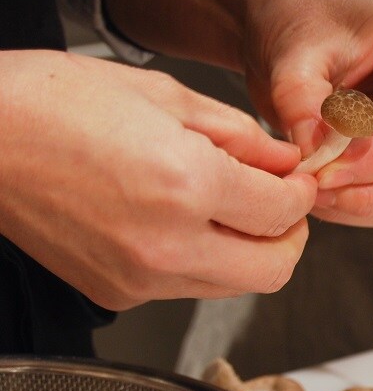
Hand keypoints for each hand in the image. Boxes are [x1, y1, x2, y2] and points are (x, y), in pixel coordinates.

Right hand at [0, 51, 316, 309]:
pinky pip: (185, 287)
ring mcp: (139, 277)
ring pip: (233, 285)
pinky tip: (181, 222)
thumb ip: (240, 137)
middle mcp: (167, 243)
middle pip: (273, 269)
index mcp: (186, 185)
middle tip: (279, 205)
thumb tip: (284, 163)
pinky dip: (202, 261)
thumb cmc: (53, 103)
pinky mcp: (115, 293)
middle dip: (289, 236)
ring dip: (248, 253)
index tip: (296, 181)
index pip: (284, 212)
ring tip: (229, 209)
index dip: (301, 194)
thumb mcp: (164, 97)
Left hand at [104, 0, 372, 228]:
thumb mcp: (292, 52)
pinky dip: (365, 205)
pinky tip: (324, 190)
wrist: (290, 17)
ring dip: (368, 204)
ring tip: (313, 191)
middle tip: (317, 194)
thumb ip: (301, 103)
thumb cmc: (297, 19)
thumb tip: (315, 160)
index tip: (320, 176)